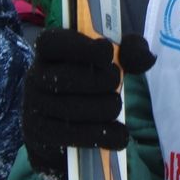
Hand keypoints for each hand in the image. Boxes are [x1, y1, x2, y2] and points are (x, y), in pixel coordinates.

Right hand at [22, 30, 155, 179]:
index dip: (79, 46)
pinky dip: (100, 136)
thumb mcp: (113, 60)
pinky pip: (70, 136)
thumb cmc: (92, 81)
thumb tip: (145, 58)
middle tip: (116, 83)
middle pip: (64, 78)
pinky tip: (118, 134)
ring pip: (69, 109)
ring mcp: (34, 108)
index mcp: (49, 52)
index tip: (106, 52)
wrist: (72, 124)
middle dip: (100, 81)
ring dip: (104, 109)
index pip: (52, 42)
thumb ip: (131, 51)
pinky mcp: (40, 136)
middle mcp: (35, 77)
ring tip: (115, 107)